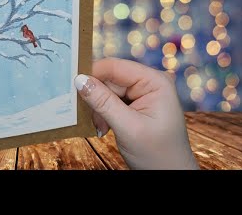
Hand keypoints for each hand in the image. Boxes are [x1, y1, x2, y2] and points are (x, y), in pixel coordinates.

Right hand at [74, 58, 198, 169]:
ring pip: (107, 90)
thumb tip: (80, 80)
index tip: (72, 85)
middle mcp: (149, 82)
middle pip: (109, 78)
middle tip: (92, 117)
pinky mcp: (135, 103)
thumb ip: (103, 102)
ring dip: (99, 108)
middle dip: (97, 97)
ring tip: (102, 126)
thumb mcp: (128, 128)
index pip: (116, 66)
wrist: (169, 175)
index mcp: (155, 81)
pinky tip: (105, 126)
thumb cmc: (158, 155)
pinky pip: (111, 99)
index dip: (92, 73)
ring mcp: (143, 92)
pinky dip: (103, 112)